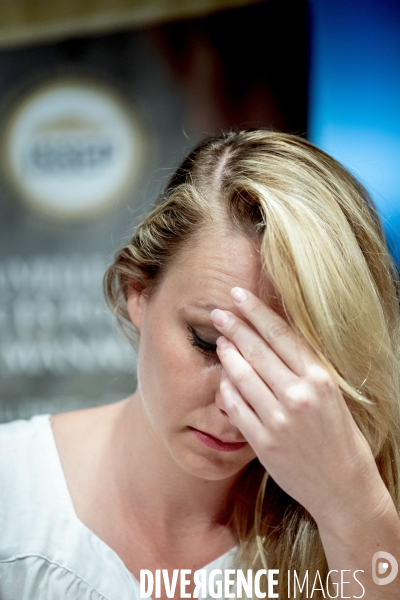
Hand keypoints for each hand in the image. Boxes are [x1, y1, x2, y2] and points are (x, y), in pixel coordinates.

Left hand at [210, 287, 387, 527]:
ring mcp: (278, 420)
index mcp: (319, 378)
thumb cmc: (338, 436)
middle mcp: (298, 395)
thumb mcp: (330, 394)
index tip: (239, 296)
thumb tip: (270, 339)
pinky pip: (235, 407)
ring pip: (241, 375)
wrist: (343, 486)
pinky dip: (226, 389)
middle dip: (234, 326)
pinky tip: (223, 379)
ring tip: (221, 341)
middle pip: (257, 349)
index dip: (256, 311)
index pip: (280, 334)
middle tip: (219, 312)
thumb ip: (302, 368)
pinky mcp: (263, 442)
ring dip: (227, 354)